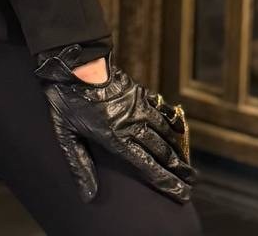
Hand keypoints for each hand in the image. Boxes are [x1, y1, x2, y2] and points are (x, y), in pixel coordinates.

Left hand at [33, 44, 196, 204]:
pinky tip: (179, 130)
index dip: (167, 182)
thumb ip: (79, 165)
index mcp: (116, 137)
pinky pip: (162, 110)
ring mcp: (138, 106)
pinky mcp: (139, 92)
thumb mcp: (65, 134)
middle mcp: (132, 124)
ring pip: (165, 132)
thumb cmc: (65, 99)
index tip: (182, 194)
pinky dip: (172, 123)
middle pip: (162, 152)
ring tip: (188, 164)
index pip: (148, 167)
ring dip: (178, 149)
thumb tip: (88, 196)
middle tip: (192, 183)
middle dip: (179, 170)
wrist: (73, 62)